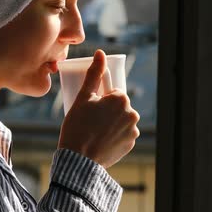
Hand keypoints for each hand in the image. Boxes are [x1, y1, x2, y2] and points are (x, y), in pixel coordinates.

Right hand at [58, 50, 139, 168]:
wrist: (79, 159)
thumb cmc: (78, 126)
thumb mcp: (83, 97)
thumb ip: (94, 74)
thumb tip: (100, 53)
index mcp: (122, 100)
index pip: (113, 93)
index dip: (101, 99)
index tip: (91, 109)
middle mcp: (132, 114)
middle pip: (118, 107)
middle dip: (107, 111)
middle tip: (90, 121)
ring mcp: (133, 131)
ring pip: (121, 121)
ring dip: (112, 123)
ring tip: (95, 132)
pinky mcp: (130, 145)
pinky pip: (122, 136)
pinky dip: (114, 136)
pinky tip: (101, 140)